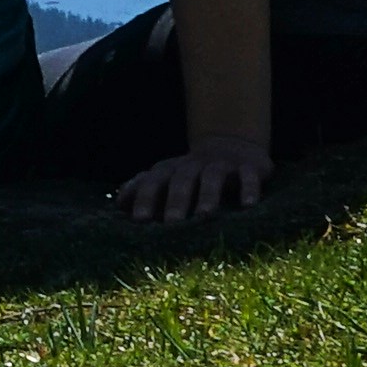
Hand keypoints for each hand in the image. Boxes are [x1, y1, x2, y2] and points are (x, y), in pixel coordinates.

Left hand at [111, 143, 271, 223]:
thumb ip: (143, 188)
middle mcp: (194, 166)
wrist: (231, 143)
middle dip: (176, 201)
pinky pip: (248, 176)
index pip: (153, 182)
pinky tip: (248, 205)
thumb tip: (118, 202)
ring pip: (212, 177)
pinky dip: (248, 188)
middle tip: (171, 224)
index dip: (145, 198)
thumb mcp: (166, 177)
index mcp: (171, 170)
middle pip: (182, 181)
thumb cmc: (190, 172)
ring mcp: (221, 165)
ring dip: (208, 195)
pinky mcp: (248, 166)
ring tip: (205, 216)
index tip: (138, 220)